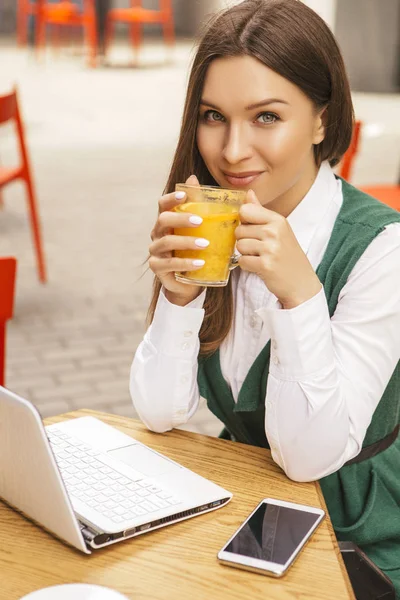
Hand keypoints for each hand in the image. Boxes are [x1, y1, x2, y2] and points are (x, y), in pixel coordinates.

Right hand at [149, 175, 205, 305]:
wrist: (189, 282)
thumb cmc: (194, 252)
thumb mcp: (200, 232)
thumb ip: (199, 208)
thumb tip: (194, 178)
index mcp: (166, 222)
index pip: (163, 205)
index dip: (171, 198)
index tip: (184, 195)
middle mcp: (157, 234)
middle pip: (163, 220)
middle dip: (181, 218)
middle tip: (200, 221)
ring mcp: (155, 251)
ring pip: (167, 242)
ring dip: (186, 242)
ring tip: (205, 244)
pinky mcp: (157, 268)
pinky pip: (170, 264)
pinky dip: (186, 262)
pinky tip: (200, 263)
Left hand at [236, 190, 321, 308]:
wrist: (301, 282)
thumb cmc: (287, 255)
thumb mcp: (278, 229)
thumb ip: (260, 211)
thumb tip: (248, 193)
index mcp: (278, 220)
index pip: (246, 210)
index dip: (244, 221)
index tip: (253, 230)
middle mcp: (275, 231)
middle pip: (239, 230)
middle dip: (244, 240)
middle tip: (259, 248)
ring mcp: (270, 248)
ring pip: (239, 246)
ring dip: (246, 254)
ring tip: (260, 257)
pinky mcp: (265, 265)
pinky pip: (242, 261)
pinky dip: (247, 266)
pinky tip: (260, 267)